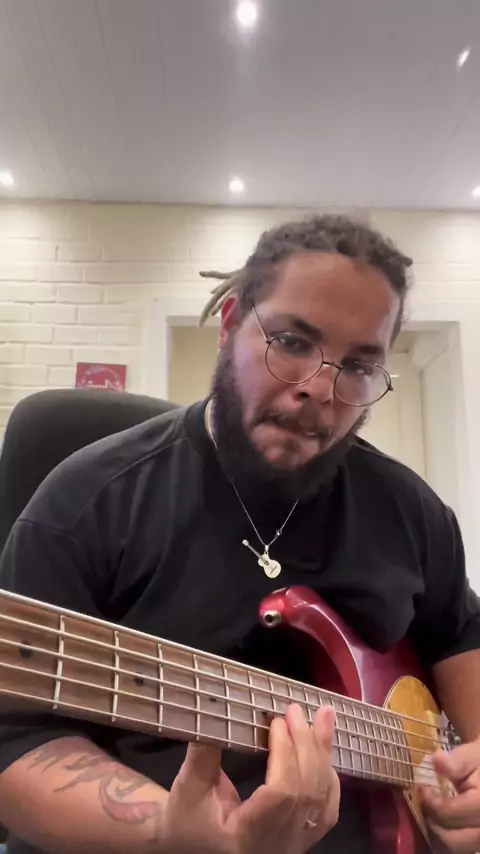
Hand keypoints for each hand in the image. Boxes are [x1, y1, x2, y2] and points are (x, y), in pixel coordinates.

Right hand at [158, 703, 338, 853]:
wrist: (192, 851)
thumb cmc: (185, 824)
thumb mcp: (187, 791)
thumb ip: (203, 754)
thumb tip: (215, 708)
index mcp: (248, 836)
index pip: (281, 794)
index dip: (285, 754)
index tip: (276, 722)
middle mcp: (278, 846)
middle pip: (307, 793)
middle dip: (305, 745)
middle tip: (294, 710)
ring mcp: (293, 846)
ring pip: (322, 799)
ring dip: (323, 754)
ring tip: (325, 716)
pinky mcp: (300, 842)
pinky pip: (326, 811)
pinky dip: (329, 777)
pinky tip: (325, 752)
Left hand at [421, 739, 479, 852]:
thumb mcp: (475, 753)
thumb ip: (459, 760)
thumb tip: (437, 760)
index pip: (449, 813)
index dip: (431, 802)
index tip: (423, 788)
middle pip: (452, 840)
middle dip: (433, 822)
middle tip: (426, 803)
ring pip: (456, 848)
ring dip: (440, 833)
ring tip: (434, 812)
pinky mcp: (479, 840)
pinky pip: (462, 848)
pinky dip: (449, 837)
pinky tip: (444, 820)